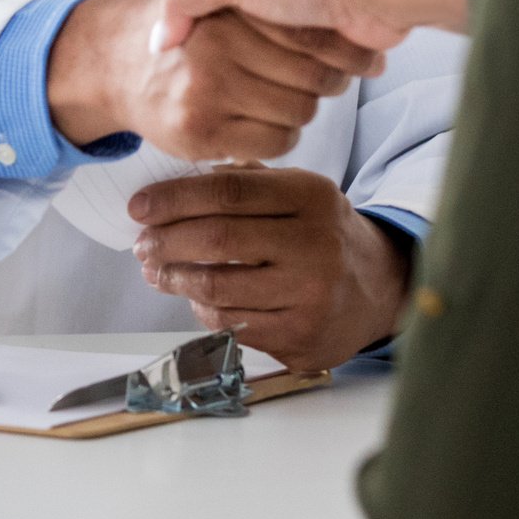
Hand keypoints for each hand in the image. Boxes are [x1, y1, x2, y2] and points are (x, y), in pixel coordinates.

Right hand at [47, 0, 382, 164]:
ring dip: (299, 107)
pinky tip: (259, 120)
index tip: (332, 46)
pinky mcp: (203, 131)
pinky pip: (276, 141)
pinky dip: (278, 136)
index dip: (334, 41)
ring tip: (276, 94)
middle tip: (304, 73)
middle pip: (315, 73)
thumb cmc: (186, 28)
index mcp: (228, 1)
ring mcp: (207, 89)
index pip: (312, 30)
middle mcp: (217, 42)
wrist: (117, 64)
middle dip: (322, 76)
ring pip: (301, 109)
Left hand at [132, 167, 410, 371]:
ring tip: (156, 271)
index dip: (174, 198)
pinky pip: (232, 323)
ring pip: (218, 288)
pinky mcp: (300, 336)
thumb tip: (172, 185)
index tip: (139, 206)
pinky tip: (193, 297)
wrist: (378, 289)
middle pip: (218, 240)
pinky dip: (203, 309)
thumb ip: (245, 182)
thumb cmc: (320, 234)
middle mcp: (315, 244)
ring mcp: (310, 295)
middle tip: (142, 243)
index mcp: (311, 196)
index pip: (228, 192)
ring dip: (175, 279)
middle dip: (166, 241)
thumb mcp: (298, 193)